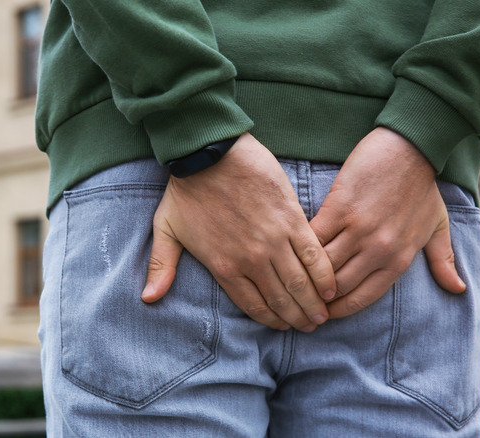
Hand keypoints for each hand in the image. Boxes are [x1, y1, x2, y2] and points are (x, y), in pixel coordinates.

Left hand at [140, 133, 335, 331]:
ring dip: (314, 302)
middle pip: (282, 298)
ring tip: (323, 315)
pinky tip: (331, 287)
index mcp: (224, 266)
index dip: (271, 320)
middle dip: (298, 318)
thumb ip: (161, 266)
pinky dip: (324, 274)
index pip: (254, 305)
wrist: (209, 152)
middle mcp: (251, 259)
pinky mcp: (291, 219)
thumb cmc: (186, 190)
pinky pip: (313, 254)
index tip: (283, 327)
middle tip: (309, 327)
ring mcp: (274, 240)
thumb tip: (148, 298)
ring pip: (300, 282)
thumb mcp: (165, 229)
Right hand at [310, 127, 465, 318]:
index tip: (322, 312)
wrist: (410, 148)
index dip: (338, 309)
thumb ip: (443, 260)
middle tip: (299, 297)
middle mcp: (378, 250)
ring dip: (305, 273)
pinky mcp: (339, 208)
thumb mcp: (437, 225)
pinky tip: (291, 249)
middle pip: (337, 286)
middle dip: (316, 296)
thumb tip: (458, 290)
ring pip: (322, 265)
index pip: (361, 297)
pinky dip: (301, 246)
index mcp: (399, 259)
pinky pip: (313, 238)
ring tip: (290, 277)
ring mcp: (358, 229)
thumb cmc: (422, 186)